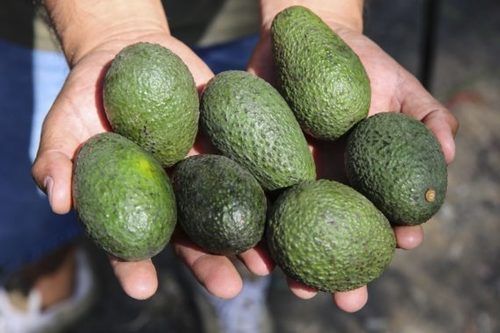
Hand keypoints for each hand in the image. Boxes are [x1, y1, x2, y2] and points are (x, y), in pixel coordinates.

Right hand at [31, 30, 272, 299]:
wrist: (129, 54)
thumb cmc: (87, 97)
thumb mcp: (63, 126)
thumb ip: (56, 162)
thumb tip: (57, 202)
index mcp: (135, 200)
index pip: (133, 241)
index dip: (134, 265)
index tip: (142, 288)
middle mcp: (174, 192)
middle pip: (193, 235)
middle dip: (211, 264)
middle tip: (229, 290)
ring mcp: (204, 167)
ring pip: (228, 207)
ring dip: (250, 236)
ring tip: (267, 263)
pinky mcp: (227, 140)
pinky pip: (249, 162)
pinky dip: (266, 184)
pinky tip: (286, 200)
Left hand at [247, 17, 457, 311]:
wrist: (302, 44)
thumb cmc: (358, 67)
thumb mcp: (400, 87)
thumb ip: (428, 119)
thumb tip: (450, 153)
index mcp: (364, 179)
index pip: (383, 216)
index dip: (395, 234)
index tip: (402, 244)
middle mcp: (328, 189)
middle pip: (337, 239)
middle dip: (344, 274)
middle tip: (347, 300)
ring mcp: (290, 184)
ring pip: (293, 234)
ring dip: (297, 265)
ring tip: (298, 287)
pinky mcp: (256, 171)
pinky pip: (256, 205)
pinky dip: (256, 231)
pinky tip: (256, 253)